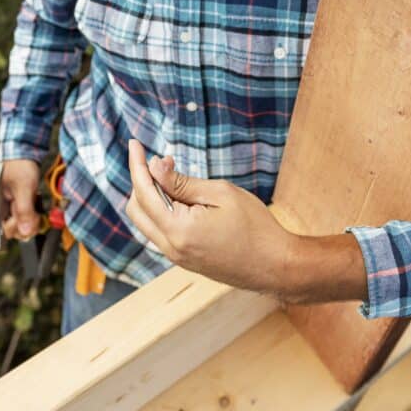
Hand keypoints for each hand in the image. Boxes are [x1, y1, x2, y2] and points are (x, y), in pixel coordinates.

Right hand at [0, 159, 40, 239]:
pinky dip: (32, 212)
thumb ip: (23, 210)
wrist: (23, 149)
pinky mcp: (16, 202)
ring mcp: (8, 205)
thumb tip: (25, 233)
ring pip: (20, 224)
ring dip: (31, 219)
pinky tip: (36, 201)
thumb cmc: (20, 165)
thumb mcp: (24, 187)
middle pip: (12, 230)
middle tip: (37, 214)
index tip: (29, 220)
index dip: (17, 228)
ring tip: (36, 204)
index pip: (3, 231)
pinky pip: (24, 215)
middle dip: (26, 225)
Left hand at [126, 139, 368, 303]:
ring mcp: (177, 257)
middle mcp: (171, 248)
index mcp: (178, 230)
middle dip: (142, 180)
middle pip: (137, 209)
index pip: (144, 192)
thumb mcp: (221, 194)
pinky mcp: (185, 260)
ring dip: (151, 196)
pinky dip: (161, 211)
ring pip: (146, 222)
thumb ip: (182, 182)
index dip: (137, 164)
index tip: (135, 144)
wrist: (276, 266)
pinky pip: (160, 232)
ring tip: (175, 177)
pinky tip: (181, 197)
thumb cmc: (255, 226)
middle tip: (165, 161)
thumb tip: (154, 167)